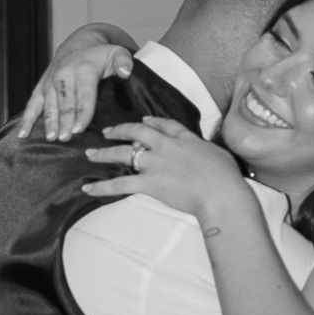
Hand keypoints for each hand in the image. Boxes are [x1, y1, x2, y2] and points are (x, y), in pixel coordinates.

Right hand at [15, 24, 136, 140]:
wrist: (78, 46)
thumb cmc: (100, 57)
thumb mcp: (116, 53)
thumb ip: (124, 62)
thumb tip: (125, 73)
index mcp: (83, 69)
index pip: (84, 95)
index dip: (82, 113)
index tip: (79, 129)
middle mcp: (64, 74)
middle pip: (65, 103)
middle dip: (65, 121)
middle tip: (66, 138)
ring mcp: (50, 82)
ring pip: (49, 105)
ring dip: (49, 122)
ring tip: (51, 138)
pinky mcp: (40, 88)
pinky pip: (32, 104)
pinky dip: (26, 119)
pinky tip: (23, 134)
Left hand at [83, 118, 247, 218]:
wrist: (221, 193)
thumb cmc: (225, 176)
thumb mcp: (214, 151)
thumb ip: (199, 146)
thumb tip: (196, 146)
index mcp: (182, 138)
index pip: (163, 124)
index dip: (151, 122)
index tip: (143, 121)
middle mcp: (164, 147)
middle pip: (136, 132)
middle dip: (119, 131)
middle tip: (106, 132)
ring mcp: (154, 164)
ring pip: (123, 154)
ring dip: (104, 154)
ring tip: (89, 154)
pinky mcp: (149, 184)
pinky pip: (119, 184)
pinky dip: (102, 187)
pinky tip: (88, 188)